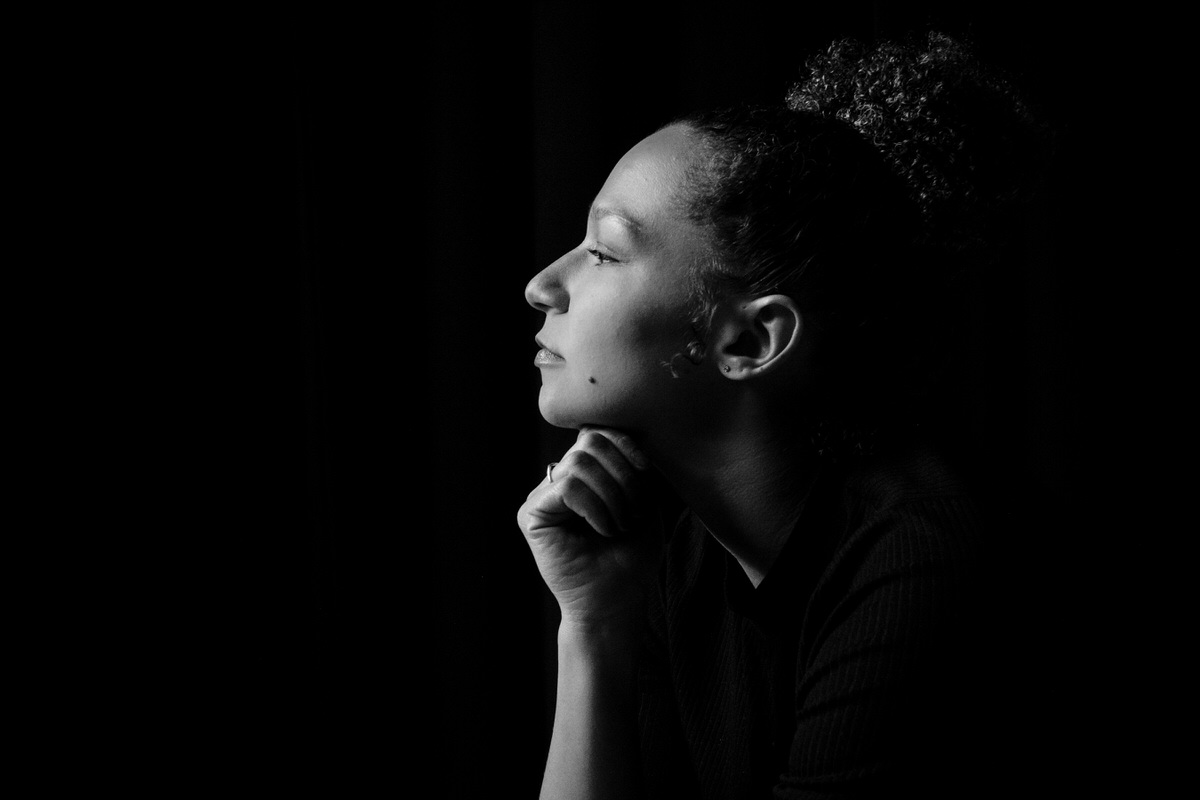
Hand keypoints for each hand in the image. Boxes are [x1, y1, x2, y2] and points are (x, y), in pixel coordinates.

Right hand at [517, 427, 659, 627]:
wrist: (617, 601)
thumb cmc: (633, 556)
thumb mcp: (645, 501)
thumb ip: (633, 465)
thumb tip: (630, 429)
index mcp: (584, 473)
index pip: (597, 432)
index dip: (624, 442)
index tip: (646, 469)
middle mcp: (558, 479)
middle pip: (589, 442)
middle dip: (622, 475)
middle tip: (633, 513)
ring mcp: (542, 495)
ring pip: (578, 463)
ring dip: (611, 496)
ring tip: (619, 525)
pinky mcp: (530, 514)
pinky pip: (567, 487)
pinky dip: (594, 507)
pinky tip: (603, 530)